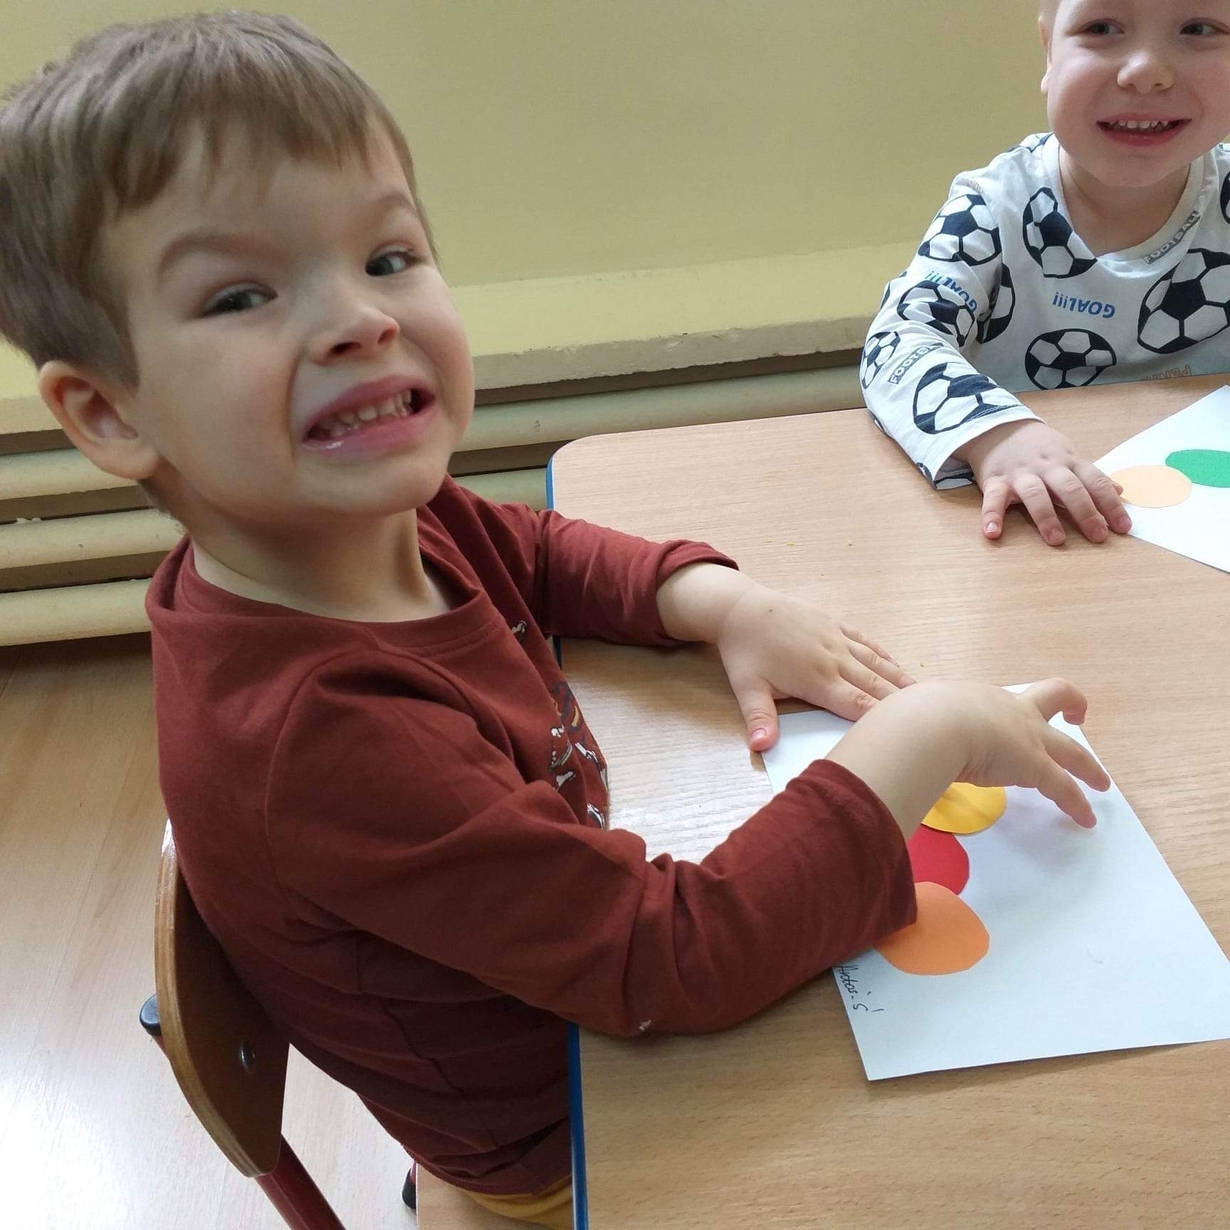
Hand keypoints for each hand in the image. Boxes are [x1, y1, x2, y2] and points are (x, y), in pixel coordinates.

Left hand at [714, 583, 914, 750]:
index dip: (884, 722)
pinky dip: (883, 655)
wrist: (741, 607)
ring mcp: (837, 639)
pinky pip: (866, 641)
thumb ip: (759, 718)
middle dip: (903, 705)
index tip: (910, 736)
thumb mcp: (746, 687)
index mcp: (818, 680)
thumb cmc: (744, 651)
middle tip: (935, 722)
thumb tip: (761, 747)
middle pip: (876, 686)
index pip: (859, 707)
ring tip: (925, 697)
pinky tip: (897, 665)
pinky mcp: (834, 624)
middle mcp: (835, 659)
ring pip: (876, 663)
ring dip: (901, 680)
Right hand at [825, 677, 1110, 833]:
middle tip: (1076, 717)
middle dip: (1067, 705)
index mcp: (973, 698)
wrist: (929, 726)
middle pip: (1050, 698)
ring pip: (1069, 748)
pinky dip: (1076, 804)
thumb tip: (870, 757)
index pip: (995, 703)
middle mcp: (1005, 709)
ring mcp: (1024, 736)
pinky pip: (1063, 788)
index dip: (1001, 713)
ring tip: (1100, 782)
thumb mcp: (905, 720)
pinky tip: (1086, 820)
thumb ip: (898, 740)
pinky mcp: (1035, 765)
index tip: (1000, 724)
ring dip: (1087, 766)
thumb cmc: (910, 721)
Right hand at [959, 420, 1130, 546]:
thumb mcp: (1069, 456)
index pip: (1095, 482)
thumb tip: (1119, 490)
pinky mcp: (994, 481)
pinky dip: (992, 516)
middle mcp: (1047, 467)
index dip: (1111, 505)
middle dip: (1086, 512)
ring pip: (1035, 494)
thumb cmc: (1040, 448)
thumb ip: (1090, 476)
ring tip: (1057, 540)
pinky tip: (993, 533)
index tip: (1123, 528)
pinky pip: (993, 499)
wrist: (1000, 428)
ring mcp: (1020, 474)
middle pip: (1069, 488)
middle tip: (1098, 537)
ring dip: (1046, 517)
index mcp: (1069, 462)